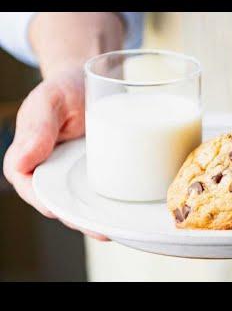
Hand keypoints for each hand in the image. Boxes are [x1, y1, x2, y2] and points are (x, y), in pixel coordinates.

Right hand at [3, 68, 108, 240]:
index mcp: (29, 157)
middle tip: (103, 231)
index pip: (31, 188)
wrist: (94, 79)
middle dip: (79, 220)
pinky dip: (112, 202)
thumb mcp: (50, 99)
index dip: (47, 203)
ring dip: (98, 217)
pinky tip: (130, 211)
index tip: (66, 212)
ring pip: (82, 201)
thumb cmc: (66, 88)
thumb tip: (22, 162)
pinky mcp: (97, 171)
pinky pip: (101, 190)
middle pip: (60, 202)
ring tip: (119, 228)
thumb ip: (37, 126)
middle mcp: (51, 170)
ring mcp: (74, 173)